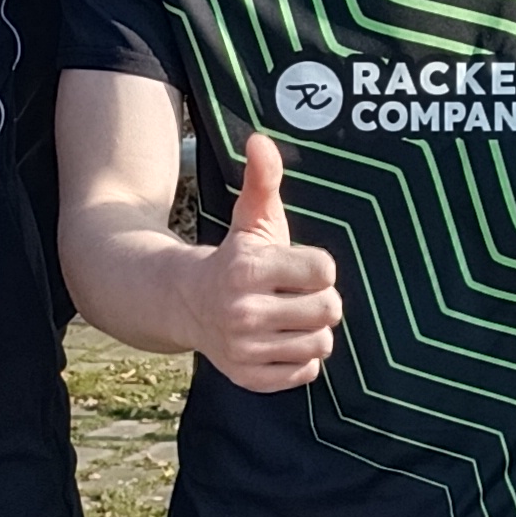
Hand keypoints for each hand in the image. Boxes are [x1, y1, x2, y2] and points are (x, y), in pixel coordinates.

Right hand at [193, 135, 340, 391]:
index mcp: (248, 269)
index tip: (300, 266)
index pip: (325, 271)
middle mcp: (244, 312)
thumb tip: (260, 140)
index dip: (319, 267)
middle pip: (328, 310)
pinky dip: (301, 360)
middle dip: (321, 299)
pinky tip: (282, 341)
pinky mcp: (248, 377)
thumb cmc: (235, 258)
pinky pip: (305, 374)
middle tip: (300, 294)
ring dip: (313, 330)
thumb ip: (262, 180)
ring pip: (321, 344)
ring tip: (291, 317)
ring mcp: (245, 348)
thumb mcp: (250, 218)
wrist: (187, 303)